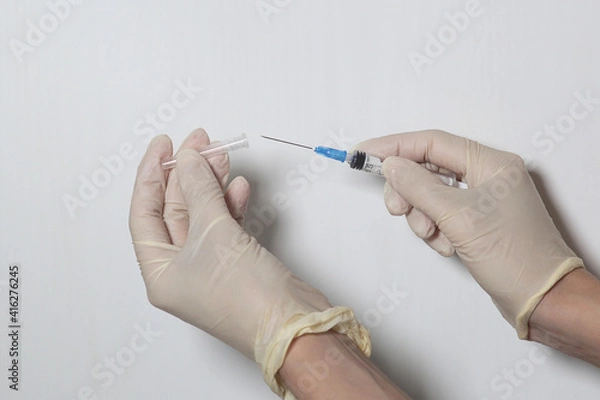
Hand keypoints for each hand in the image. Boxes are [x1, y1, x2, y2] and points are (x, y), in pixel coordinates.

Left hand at [129, 129, 369, 397]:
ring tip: (222, 155)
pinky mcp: (236, 264)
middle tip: (201, 143)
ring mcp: (210, 268)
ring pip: (204, 215)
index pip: (144, 213)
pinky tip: (239, 186)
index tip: (164, 145)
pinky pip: (226, 226)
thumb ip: (199, 189)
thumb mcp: (214, 232)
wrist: (293, 323)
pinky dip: (231, 205)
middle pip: (176, 211)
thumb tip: (190, 158)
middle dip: (188, 175)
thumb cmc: (246, 294)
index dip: (151, 175)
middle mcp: (180, 272)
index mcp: (160, 273)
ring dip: (212, 185)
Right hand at [356, 130, 583, 337]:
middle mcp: (486, 175)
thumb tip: (390, 165)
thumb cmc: (511, 254)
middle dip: (408, 190)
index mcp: (490, 162)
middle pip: (428, 168)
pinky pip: (440, 215)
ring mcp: (481, 198)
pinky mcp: (476, 221)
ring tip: (434, 236)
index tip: (362, 154)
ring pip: (430, 195)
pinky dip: (436, 230)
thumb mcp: (458, 217)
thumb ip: (419, 186)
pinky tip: (449, 246)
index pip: (431, 142)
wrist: (542, 299)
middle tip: (398, 210)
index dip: (393, 146)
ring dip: (422, 216)